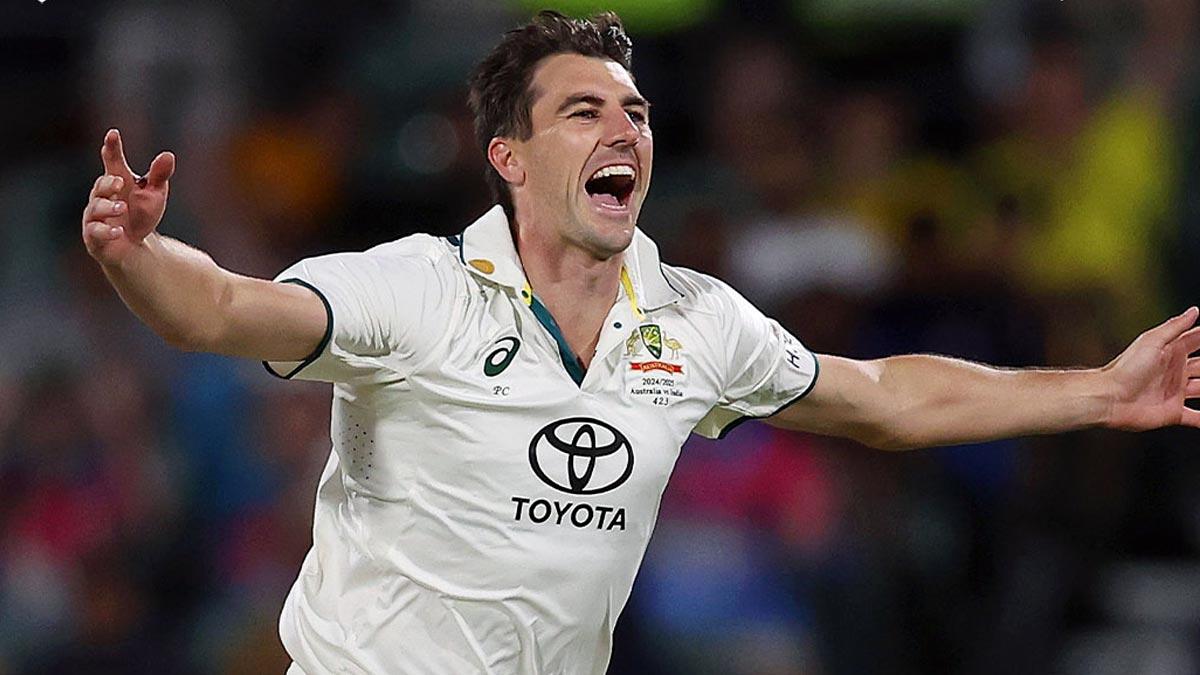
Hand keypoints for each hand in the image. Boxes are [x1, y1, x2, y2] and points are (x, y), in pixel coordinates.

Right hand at [81, 129, 174, 266]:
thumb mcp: (154, 194)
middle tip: (120, 182)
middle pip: (101, 184)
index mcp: (117, 180)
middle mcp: (102, 196)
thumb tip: (168, 155)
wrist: (135, 246)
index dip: (112, 147)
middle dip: (108, 182)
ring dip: (108, 207)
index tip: (113, 134)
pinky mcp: (94, 236)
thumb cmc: (141, 214)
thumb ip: (159, 175)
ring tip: (122, 208)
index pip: (113, 160)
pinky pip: (95, 232)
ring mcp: (95, 216)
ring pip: (96, 208)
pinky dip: (106, 231)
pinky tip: (118, 232)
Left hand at [1103, 306, 1199, 430]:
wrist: (1109, 398)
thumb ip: (1175, 327)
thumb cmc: (1126, 368)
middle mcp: (1174, 372)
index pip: (1195, 340)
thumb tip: (1194, 311)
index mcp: (1170, 353)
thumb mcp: (1152, 341)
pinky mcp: (1172, 412)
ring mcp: (1174, 392)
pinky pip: (1194, 417)